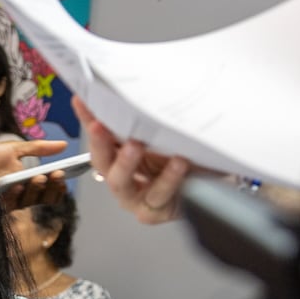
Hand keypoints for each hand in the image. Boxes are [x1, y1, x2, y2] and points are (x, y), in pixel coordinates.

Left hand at [0, 139, 67, 210]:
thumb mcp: (14, 149)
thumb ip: (39, 148)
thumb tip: (64, 144)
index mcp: (28, 182)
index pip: (49, 189)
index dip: (58, 184)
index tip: (63, 172)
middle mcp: (21, 195)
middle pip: (44, 198)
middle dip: (53, 186)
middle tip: (57, 174)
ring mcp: (9, 202)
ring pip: (30, 202)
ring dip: (37, 189)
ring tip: (39, 177)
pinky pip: (11, 204)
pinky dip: (16, 194)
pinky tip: (18, 186)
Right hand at [75, 98, 190, 224]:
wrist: (216, 183)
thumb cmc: (189, 157)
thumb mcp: (167, 132)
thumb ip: (146, 116)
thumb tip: (131, 87)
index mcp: (120, 155)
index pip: (98, 133)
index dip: (87, 118)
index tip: (83, 100)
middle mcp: (122, 176)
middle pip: (101, 160)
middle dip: (98, 142)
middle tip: (99, 126)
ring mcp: (134, 196)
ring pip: (120, 182)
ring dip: (126, 163)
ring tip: (135, 146)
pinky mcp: (153, 211)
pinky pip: (157, 195)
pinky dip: (168, 179)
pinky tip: (177, 164)